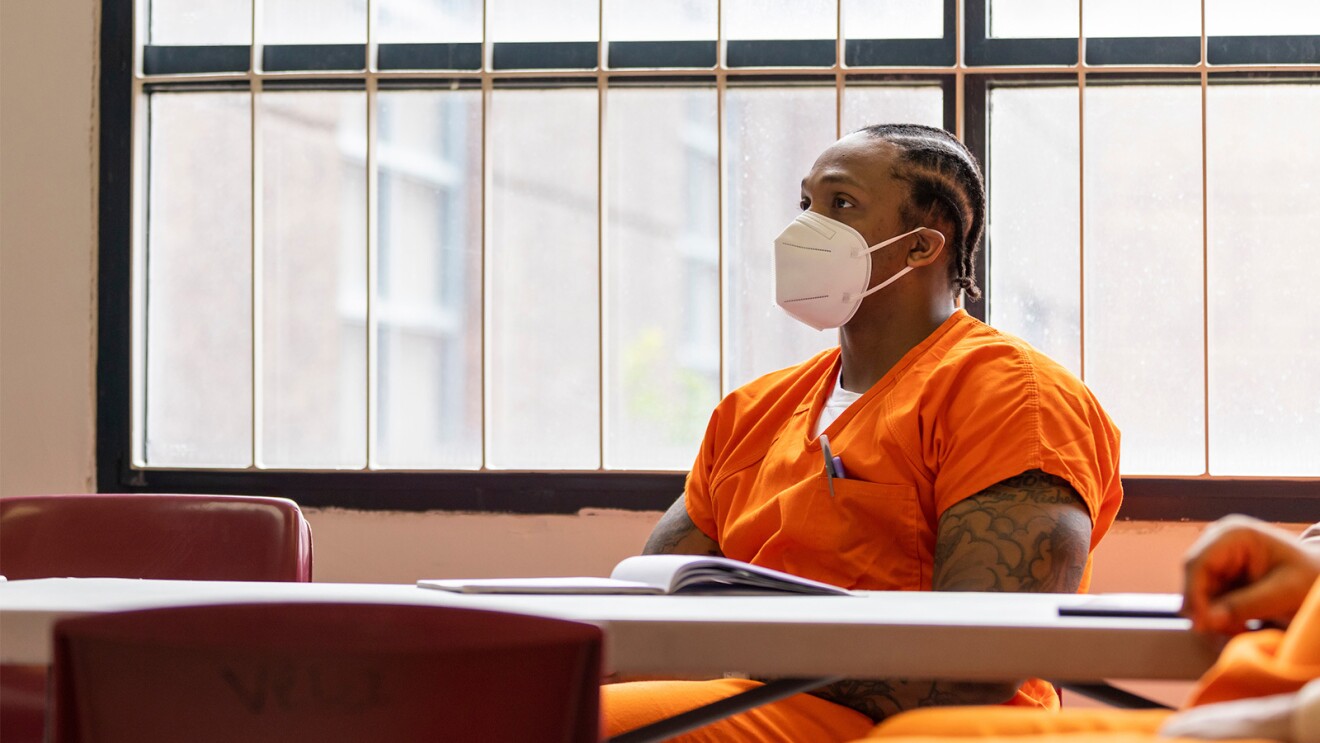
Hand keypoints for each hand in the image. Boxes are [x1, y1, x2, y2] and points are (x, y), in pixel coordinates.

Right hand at [1180, 515, 1319, 634]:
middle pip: (1194, 579)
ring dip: (1213, 617)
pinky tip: (1241, 627)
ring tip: (1241, 632)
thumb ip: (1246, 605)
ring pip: (1198, 593)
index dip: (1194, 595)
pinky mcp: (1222, 576)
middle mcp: (1219, 542)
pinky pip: (1208, 600)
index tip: (1201, 626)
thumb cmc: (1312, 581)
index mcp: (1234, 534)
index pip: (1198, 564)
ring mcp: (1219, 559)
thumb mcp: (1284, 593)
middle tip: (1223, 637)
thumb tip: (1207, 621)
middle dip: (1205, 609)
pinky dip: (1220, 618)